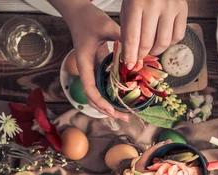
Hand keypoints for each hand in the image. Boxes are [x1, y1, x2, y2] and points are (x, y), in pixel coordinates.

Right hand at [62, 3, 129, 120]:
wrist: (79, 13)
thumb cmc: (89, 18)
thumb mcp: (106, 25)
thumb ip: (121, 37)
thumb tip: (138, 52)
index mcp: (84, 63)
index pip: (89, 89)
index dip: (99, 102)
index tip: (111, 110)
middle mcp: (88, 70)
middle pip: (94, 98)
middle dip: (108, 110)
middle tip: (125, 118)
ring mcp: (93, 70)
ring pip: (99, 94)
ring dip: (111, 105)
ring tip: (126, 113)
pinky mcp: (99, 67)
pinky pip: (105, 85)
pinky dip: (114, 94)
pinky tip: (126, 97)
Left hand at [120, 0, 187, 68]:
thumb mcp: (128, 7)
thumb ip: (127, 29)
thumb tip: (129, 55)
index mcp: (136, 3)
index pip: (132, 37)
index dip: (130, 55)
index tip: (128, 65)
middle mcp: (154, 5)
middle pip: (147, 42)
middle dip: (141, 54)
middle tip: (138, 56)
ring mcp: (170, 7)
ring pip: (164, 42)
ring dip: (155, 51)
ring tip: (150, 49)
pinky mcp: (183, 9)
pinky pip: (177, 36)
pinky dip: (170, 43)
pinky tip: (163, 39)